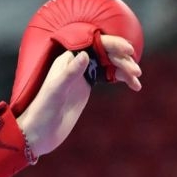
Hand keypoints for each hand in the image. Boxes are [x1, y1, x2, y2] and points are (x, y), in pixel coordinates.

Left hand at [17, 36, 140, 156]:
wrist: (39, 132)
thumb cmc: (43, 110)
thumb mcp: (57, 91)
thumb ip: (70, 73)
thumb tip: (84, 54)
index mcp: (67, 59)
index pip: (93, 44)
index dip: (112, 45)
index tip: (129, 51)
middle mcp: (75, 63)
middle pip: (104, 53)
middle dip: (122, 60)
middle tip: (136, 72)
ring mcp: (82, 74)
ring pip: (109, 64)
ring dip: (125, 69)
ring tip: (137, 80)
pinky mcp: (87, 86)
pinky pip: (108, 76)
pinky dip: (122, 78)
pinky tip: (133, 84)